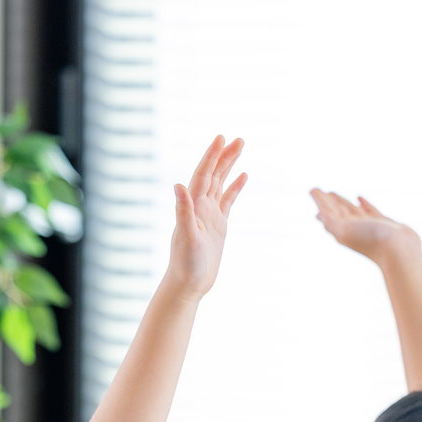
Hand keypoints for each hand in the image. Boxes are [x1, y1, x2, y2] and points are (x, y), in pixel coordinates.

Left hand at [163, 135, 246, 298]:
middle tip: (239, 138)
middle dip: (224, 155)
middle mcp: (200, 207)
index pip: (203, 175)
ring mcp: (209, 215)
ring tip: (239, 148)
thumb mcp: (186, 237)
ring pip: (220, 184)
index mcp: (193, 206)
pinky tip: (243, 176)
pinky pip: (228, 200)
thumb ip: (183, 210)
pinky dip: (234, 187)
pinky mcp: (218, 225)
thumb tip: (177, 185)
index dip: (212, 156)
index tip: (221, 138)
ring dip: (229, 166)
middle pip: (213, 174)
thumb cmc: (185, 264)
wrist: (188, 284)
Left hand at [309, 190, 419, 265]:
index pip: (328, 212)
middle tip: (318, 191)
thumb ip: (331, 223)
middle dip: (328, 201)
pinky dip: (363, 204)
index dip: (320, 201)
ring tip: (333, 193)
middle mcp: (354, 228)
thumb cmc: (372, 241)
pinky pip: (370, 211)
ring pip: (352, 210)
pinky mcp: (383, 224)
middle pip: (336, 211)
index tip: (312, 190)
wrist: (399, 252)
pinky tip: (359, 198)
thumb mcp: (346, 231)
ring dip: (342, 202)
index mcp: (343, 230)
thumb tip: (318, 215)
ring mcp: (369, 226)